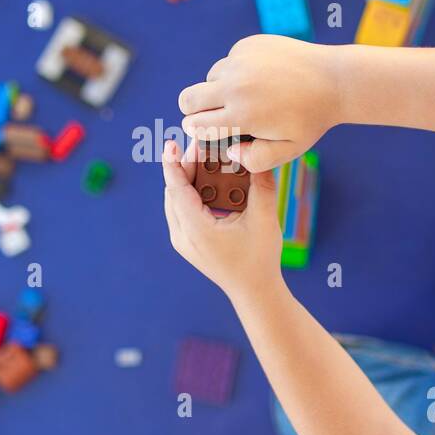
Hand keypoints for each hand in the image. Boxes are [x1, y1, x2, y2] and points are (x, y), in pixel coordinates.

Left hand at [161, 139, 282, 300]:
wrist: (255, 291)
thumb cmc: (260, 258)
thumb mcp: (265, 218)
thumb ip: (261, 185)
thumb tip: (258, 156)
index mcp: (197, 230)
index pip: (177, 189)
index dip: (173, 164)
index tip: (170, 143)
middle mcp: (183, 236)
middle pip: (174, 192)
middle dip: (185, 166)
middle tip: (202, 145)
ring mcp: (182, 241)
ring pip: (176, 200)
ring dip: (188, 178)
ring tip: (204, 158)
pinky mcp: (187, 242)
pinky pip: (182, 210)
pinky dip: (191, 193)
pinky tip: (206, 179)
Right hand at [177, 35, 342, 172]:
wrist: (333, 79)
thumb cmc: (310, 119)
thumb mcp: (288, 150)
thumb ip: (255, 160)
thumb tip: (229, 150)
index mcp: (241, 115)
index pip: (195, 124)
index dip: (197, 131)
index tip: (207, 132)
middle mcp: (234, 86)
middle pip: (186, 98)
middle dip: (193, 110)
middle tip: (210, 115)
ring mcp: (239, 62)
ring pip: (209, 78)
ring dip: (218, 90)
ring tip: (246, 97)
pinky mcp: (246, 46)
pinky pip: (228, 62)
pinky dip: (236, 72)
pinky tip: (260, 79)